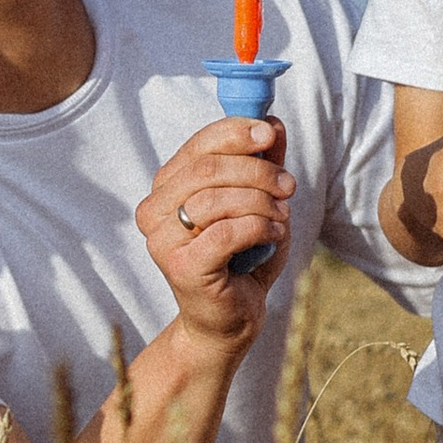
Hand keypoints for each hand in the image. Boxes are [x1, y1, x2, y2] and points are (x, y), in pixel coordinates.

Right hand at [137, 118, 294, 340]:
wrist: (229, 318)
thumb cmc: (241, 259)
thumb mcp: (257, 202)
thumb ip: (262, 163)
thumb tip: (273, 123)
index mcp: (166, 188)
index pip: (198, 146)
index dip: (236, 132)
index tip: (270, 133)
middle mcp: (153, 212)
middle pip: (206, 169)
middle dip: (257, 171)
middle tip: (289, 184)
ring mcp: (162, 241)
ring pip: (216, 200)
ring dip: (262, 202)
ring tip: (282, 215)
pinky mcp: (182, 268)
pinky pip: (227, 232)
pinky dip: (260, 228)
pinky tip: (274, 234)